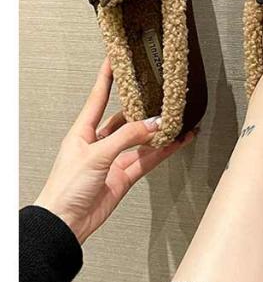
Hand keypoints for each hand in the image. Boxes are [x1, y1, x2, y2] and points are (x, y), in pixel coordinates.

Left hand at [34, 59, 195, 243]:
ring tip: (177, 120)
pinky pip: (147, 159)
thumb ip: (127, 138)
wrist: (66, 222)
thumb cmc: (66, 187)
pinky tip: (175, 142)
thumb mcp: (96, 155)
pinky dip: (162, 151)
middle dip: (142, 108)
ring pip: (140, 140)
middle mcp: (98, 143)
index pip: (98, 97)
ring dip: (158, 132)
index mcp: (82, 132)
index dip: (108, 78)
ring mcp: (112, 160)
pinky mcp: (124, 177)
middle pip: (124, 119)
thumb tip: (153, 124)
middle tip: (159, 94)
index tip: (116, 59)